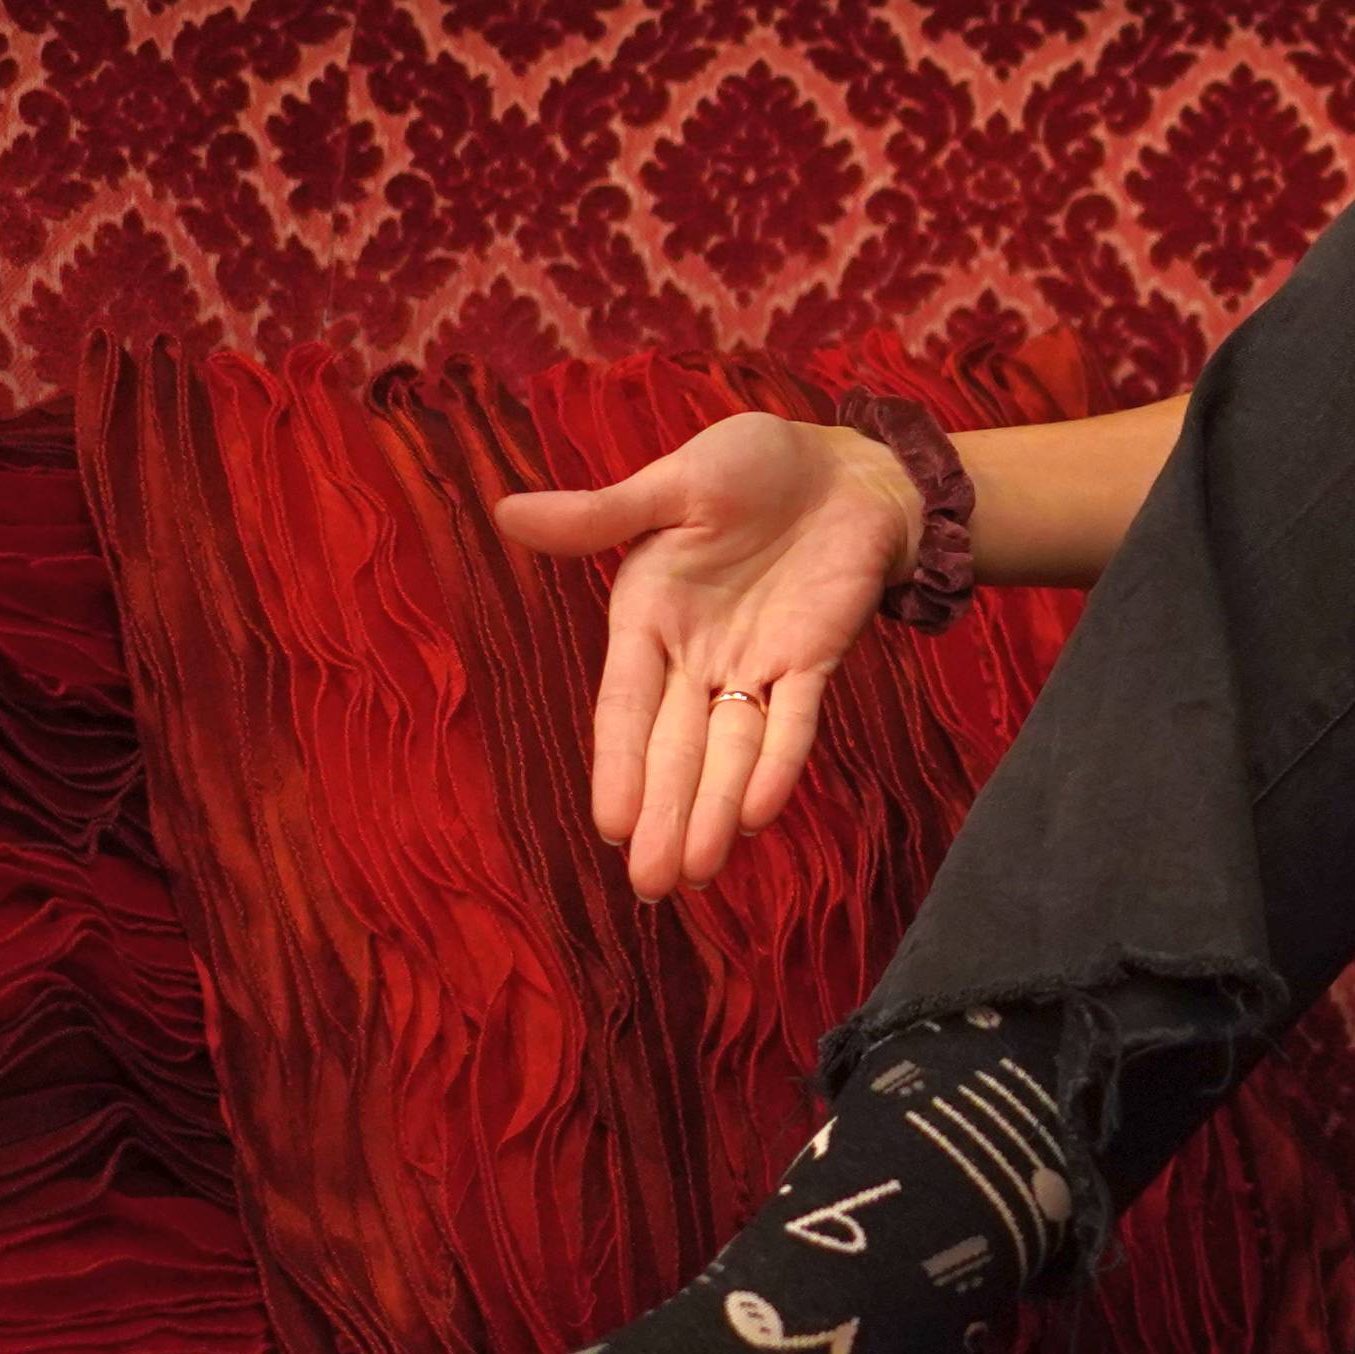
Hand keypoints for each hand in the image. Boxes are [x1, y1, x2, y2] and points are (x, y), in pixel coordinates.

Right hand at [491, 413, 924, 899]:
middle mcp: (697, 654)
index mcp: (647, 616)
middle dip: (663, 815)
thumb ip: (604, 514)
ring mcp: (758, 663)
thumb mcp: (675, 482)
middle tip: (651, 889)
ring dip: (712, 810)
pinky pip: (796, 720)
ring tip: (694, 875)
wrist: (846, 464)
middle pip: (674, 748)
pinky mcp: (817, 658)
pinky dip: (779, 763)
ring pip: (731, 750)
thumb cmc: (752, 465)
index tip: (608, 826)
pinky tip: (757, 814)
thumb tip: (507, 512)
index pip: (623, 705)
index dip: (616, 764)